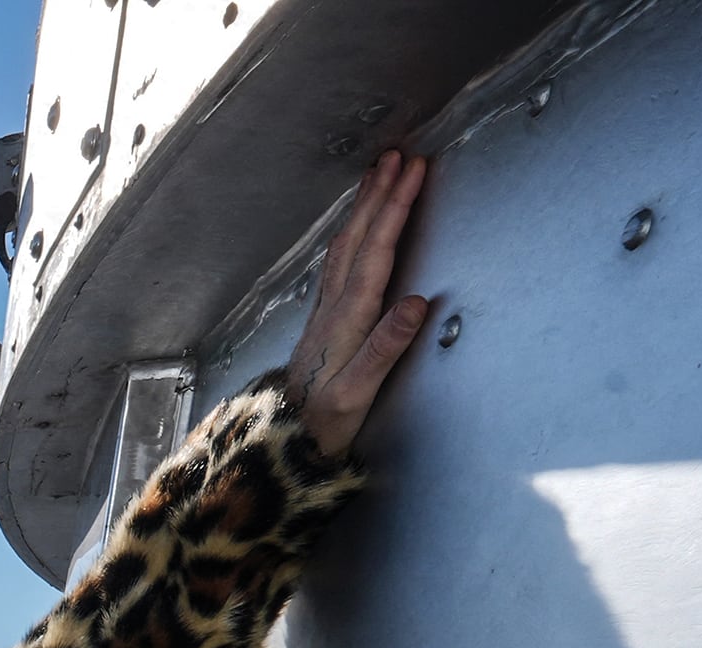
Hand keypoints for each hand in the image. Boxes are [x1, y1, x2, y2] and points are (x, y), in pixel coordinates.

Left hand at [285, 151, 431, 458]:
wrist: (285, 440)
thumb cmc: (325, 421)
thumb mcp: (357, 393)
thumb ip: (385, 348)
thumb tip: (416, 304)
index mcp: (348, 318)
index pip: (377, 250)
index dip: (396, 207)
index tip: (414, 171)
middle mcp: (334, 306)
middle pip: (359, 237)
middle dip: (380, 193)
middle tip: (399, 154)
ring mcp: (326, 309)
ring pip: (346, 243)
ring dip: (364, 206)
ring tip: (379, 174)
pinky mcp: (324, 318)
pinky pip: (339, 260)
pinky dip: (353, 231)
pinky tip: (355, 225)